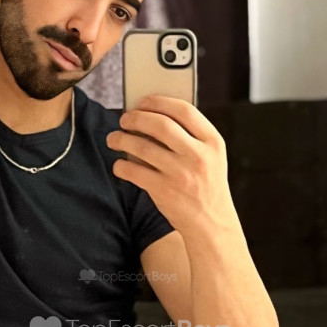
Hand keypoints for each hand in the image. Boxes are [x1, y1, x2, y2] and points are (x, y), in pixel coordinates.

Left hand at [106, 94, 236, 234]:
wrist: (212, 224)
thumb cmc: (206, 185)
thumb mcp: (211, 157)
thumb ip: (191, 136)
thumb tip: (151, 115)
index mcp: (213, 142)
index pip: (184, 110)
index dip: (159, 102)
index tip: (142, 101)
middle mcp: (198, 155)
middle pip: (160, 124)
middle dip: (136, 117)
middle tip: (124, 119)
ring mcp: (180, 174)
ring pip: (142, 146)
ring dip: (122, 139)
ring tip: (114, 139)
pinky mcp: (164, 191)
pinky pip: (133, 171)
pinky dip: (121, 166)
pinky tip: (119, 165)